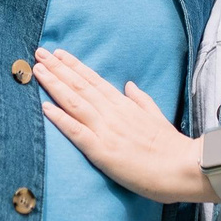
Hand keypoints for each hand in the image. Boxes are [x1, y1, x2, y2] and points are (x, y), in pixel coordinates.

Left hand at [32, 48, 212, 204]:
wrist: (183, 167)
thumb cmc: (172, 147)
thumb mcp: (156, 117)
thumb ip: (141, 100)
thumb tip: (129, 85)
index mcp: (125, 106)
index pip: (94, 81)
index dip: (74, 66)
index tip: (59, 53)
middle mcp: (113, 113)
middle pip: (80, 86)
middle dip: (57, 68)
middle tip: (39, 52)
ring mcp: (106, 130)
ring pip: (75, 102)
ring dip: (54, 85)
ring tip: (38, 70)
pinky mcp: (102, 151)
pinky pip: (77, 132)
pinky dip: (60, 118)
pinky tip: (45, 107)